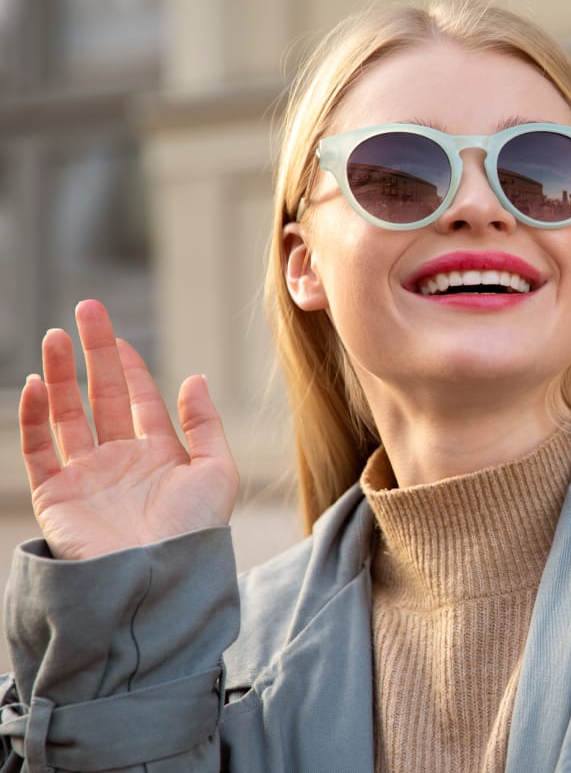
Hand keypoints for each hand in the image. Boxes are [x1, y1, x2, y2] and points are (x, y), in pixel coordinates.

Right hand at [17, 300, 237, 560]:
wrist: (156, 580)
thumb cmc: (193, 533)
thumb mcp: (217, 473)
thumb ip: (205, 424)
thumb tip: (195, 377)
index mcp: (160, 456)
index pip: (138, 400)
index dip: (129, 366)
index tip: (118, 335)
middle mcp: (120, 462)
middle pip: (101, 397)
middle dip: (92, 354)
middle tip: (86, 311)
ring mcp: (85, 477)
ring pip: (66, 415)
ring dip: (59, 376)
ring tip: (55, 337)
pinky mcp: (55, 496)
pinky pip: (38, 449)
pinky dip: (33, 417)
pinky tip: (36, 384)